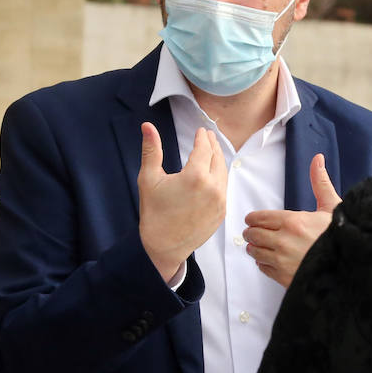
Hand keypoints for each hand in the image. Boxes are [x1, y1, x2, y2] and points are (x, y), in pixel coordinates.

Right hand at [138, 123, 227, 281]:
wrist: (164, 246)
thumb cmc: (154, 212)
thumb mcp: (149, 179)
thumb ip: (151, 150)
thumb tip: (147, 126)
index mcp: (195, 176)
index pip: (204, 148)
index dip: (202, 137)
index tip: (201, 130)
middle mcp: (213, 187)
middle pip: (217, 158)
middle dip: (212, 145)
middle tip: (208, 136)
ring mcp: (220, 201)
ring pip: (224, 172)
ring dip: (218, 159)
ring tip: (212, 151)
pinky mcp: (222, 212)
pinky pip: (224, 188)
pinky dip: (220, 176)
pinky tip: (214, 173)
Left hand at [243, 153, 340, 287]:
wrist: (350, 267)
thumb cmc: (341, 237)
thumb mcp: (332, 207)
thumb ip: (320, 183)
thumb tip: (317, 159)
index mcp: (293, 221)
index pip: (259, 218)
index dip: (253, 219)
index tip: (253, 220)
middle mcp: (283, 241)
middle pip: (253, 235)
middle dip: (251, 233)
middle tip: (252, 233)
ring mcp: (282, 261)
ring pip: (255, 252)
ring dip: (255, 248)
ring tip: (260, 246)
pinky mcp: (283, 277)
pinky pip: (263, 268)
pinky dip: (263, 263)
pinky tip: (271, 260)